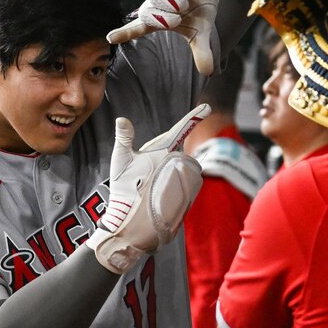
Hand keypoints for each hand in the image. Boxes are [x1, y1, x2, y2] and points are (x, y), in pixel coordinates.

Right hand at [85, 105, 207, 274]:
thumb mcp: (121, 161)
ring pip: (185, 168)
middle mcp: (179, 162)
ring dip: (174, 173)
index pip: (181, 129)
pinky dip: (179, 185)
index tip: (207, 106)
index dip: (194, 116)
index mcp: (164, 150)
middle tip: (149, 174)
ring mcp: (187, 178)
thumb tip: (122, 119)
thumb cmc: (125, 189)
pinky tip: (163, 195)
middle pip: (179, 153)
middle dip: (168, 160)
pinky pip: (189, 183)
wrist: (133, 221)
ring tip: (154, 186)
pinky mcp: (190, 193)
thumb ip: (124, 138)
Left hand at [109, 0, 228, 74]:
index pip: (138, 28)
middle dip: (162, 19)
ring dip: (173, 4)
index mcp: (160, 19)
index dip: (125, 33)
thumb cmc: (200, 9)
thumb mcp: (202, 32)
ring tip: (186, 5)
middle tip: (177, 20)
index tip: (110, 38)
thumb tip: (208, 72)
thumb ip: (202, 50)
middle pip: (147, 13)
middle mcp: (156, 3)